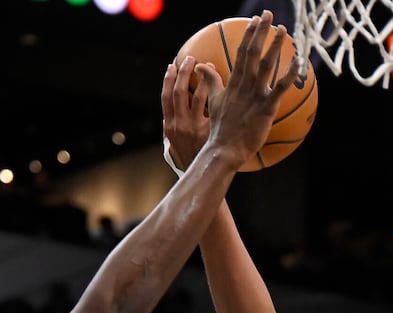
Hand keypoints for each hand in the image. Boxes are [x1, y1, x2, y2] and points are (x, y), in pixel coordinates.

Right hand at [162, 56, 219, 170]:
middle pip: (180, 91)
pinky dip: (219, 94)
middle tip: (191, 58)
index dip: (168, 79)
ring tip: (211, 66)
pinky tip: (226, 86)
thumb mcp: (174, 143)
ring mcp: (196, 127)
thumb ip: (172, 125)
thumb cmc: (187, 157)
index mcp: (169, 125)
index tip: (172, 65)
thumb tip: (169, 109)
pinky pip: (215, 108)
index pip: (166, 97)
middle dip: (184, 72)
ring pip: (199, 97)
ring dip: (205, 80)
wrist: (200, 175)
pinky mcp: (211, 131)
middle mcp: (180, 124)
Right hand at [204, 12, 302, 164]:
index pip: (242, 52)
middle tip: (268, 14)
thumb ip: (211, 81)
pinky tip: (299, 61)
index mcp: (233, 82)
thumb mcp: (213, 100)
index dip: (249, 34)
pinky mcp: (267, 107)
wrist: (225, 149)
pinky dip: (290, 74)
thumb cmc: (221, 128)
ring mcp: (256, 95)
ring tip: (282, 30)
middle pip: (253, 52)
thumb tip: (200, 65)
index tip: (255, 20)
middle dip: (261, 31)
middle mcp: (245, 84)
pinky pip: (281, 88)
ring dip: (275, 45)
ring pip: (267, 65)